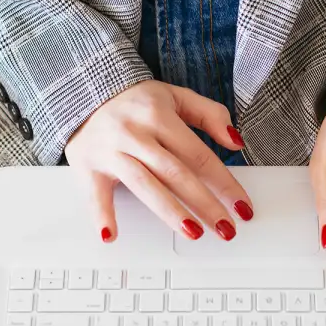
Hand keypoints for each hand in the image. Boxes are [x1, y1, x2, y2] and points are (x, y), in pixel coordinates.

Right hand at [65, 81, 252, 241]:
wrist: (83, 90)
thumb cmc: (134, 101)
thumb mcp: (176, 96)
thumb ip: (210, 115)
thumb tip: (236, 142)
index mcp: (159, 116)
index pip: (199, 155)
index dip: (225, 183)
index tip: (242, 206)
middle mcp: (135, 134)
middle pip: (176, 174)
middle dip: (205, 203)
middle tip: (226, 229)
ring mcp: (111, 151)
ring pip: (144, 185)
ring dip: (170, 212)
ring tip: (193, 233)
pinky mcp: (88, 166)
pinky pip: (95, 194)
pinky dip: (101, 215)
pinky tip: (111, 235)